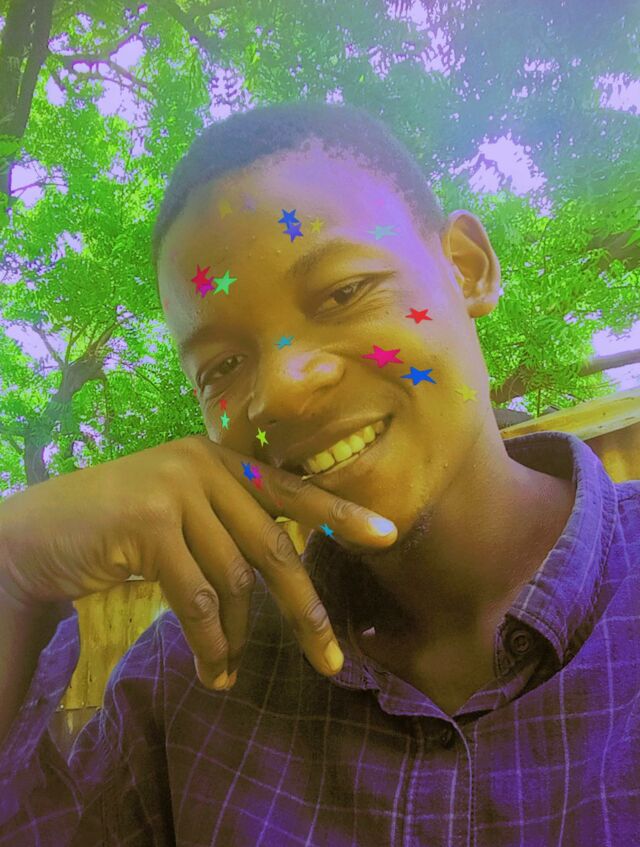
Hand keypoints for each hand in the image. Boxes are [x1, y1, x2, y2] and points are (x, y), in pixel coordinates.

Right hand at [0, 435, 396, 689]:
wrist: (43, 533)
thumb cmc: (120, 528)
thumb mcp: (183, 512)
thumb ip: (231, 522)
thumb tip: (288, 567)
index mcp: (221, 459)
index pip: (293, 490)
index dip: (341, 516)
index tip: (387, 536)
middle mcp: (204, 465)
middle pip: (273, 546)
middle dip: (306, 608)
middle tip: (331, 660)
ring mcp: (176, 490)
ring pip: (235, 580)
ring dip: (239, 638)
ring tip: (231, 672)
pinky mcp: (150, 523)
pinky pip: (199, 599)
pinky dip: (212, 644)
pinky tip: (214, 670)